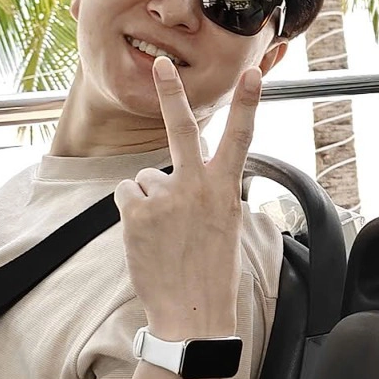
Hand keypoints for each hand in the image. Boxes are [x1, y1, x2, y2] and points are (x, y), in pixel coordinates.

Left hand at [116, 58, 258, 343]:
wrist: (192, 313)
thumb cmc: (212, 273)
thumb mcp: (225, 226)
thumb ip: (207, 194)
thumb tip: (172, 178)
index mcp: (226, 190)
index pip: (241, 137)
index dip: (248, 102)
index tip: (252, 72)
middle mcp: (197, 187)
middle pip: (182, 129)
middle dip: (170, 93)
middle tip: (161, 65)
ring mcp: (165, 198)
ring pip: (146, 178)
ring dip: (149, 199)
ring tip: (163, 233)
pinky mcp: (136, 212)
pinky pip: (127, 194)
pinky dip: (131, 212)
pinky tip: (146, 236)